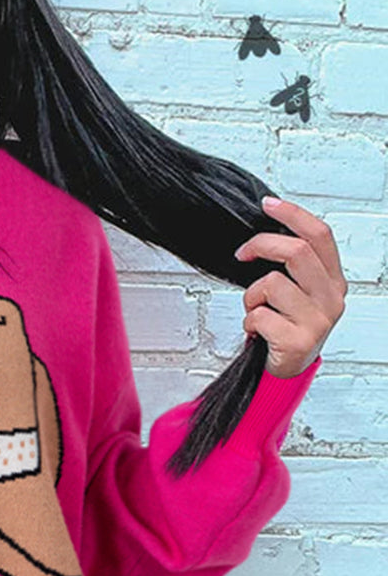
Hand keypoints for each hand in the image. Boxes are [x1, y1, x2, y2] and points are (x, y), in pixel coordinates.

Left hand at [234, 195, 346, 378]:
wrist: (286, 370)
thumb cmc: (288, 327)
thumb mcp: (300, 292)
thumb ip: (293, 266)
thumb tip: (267, 234)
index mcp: (333, 281)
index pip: (320, 235)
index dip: (293, 214)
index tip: (268, 204)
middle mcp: (331, 298)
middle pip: (296, 252)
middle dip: (260, 245)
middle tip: (242, 254)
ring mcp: (317, 320)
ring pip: (271, 284)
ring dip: (251, 296)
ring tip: (256, 310)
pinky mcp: (299, 341)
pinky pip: (260, 315)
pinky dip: (249, 321)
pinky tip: (258, 330)